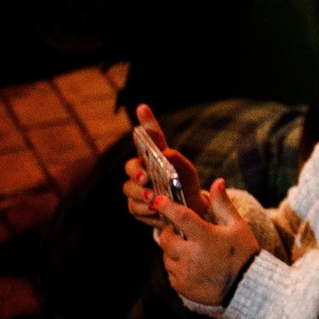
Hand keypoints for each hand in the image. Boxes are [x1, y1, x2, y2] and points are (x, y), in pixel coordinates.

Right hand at [123, 104, 204, 225]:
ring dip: (141, 194)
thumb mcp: (185, 169)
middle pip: (130, 166)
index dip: (145, 121)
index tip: (143, 106)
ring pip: (128, 188)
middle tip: (146, 179)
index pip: (149, 136)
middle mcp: (142, 169)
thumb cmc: (186, 185)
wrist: (190, 210)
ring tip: (154, 198)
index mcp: (155, 155)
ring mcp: (136, 188)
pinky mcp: (136, 206)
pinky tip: (156, 212)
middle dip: (135, 172)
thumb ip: (173, 160)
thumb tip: (164, 153)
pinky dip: (145, 209)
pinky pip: (134, 207)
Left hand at [156, 179, 259, 306]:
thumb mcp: (237, 226)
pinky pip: (170, 273)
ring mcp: (185, 273)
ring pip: (167, 257)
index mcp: (206, 237)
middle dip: (169, 233)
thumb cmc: (243, 252)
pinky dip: (177, 268)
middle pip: (166, 239)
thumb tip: (217, 181)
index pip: (181, 218)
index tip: (157, 200)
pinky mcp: (182, 286)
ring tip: (191, 252)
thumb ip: (223, 204)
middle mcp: (192, 255)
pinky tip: (193, 267)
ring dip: (174, 252)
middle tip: (179, 232)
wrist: (246, 287)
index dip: (167, 207)